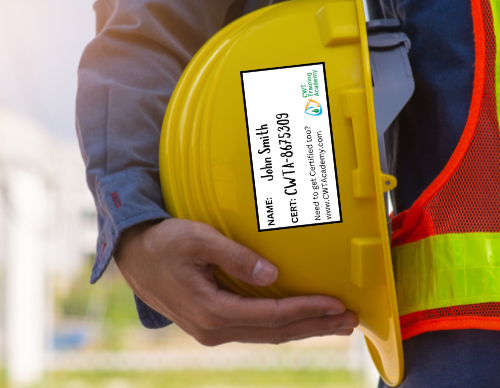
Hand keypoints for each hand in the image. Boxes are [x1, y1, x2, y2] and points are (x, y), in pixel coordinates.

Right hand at [114, 218, 358, 345]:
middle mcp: (215, 328)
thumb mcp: (197, 240)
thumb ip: (234, 257)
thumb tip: (272, 275)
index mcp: (212, 311)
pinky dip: (283, 323)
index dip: (307, 310)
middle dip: (315, 325)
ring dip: (303, 326)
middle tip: (350, 320)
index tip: (338, 304)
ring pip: (268, 333)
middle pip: (276, 331)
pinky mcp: (214, 321)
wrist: (134, 257)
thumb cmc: (164, 243)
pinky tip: (299, 316)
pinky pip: (257, 327)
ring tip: (335, 322)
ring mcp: (214, 328)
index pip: (272, 316)